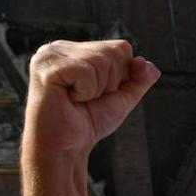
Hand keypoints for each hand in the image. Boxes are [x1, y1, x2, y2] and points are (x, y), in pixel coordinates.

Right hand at [24, 40, 160, 158]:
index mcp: (75, 49)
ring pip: (102, 61)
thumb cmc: (88, 122)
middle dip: (110, 82)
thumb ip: (139, 79)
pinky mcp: (46, 69)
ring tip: (77, 99)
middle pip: (114, 51)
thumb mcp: (122, 97)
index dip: (121, 76)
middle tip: (86, 98)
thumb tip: (148, 65)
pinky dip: (86, 92)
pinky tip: (69, 99)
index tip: (99, 93)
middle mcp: (59, 47)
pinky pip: (87, 72)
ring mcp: (49, 56)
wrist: (66, 148)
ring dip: (97, 89)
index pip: (121, 47)